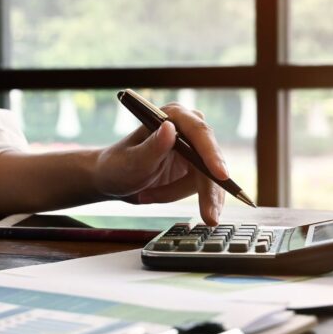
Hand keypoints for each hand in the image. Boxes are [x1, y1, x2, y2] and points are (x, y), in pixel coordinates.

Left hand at [93, 103, 227, 224]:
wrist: (112, 180)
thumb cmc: (117, 166)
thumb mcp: (132, 161)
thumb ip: (152, 147)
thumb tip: (170, 128)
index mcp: (172, 116)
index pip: (199, 133)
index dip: (212, 154)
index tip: (221, 175)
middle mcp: (186, 129)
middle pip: (210, 160)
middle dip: (207, 190)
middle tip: (209, 217)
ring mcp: (193, 148)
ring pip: (206, 178)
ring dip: (177, 193)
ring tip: (147, 196)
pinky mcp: (194, 167)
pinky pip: (200, 187)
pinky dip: (179, 196)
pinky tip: (155, 196)